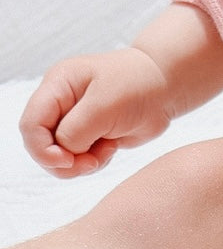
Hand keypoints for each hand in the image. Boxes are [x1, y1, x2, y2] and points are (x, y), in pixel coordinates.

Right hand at [19, 48, 173, 176]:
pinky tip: (111, 149)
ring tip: (106, 151)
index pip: (30, 124)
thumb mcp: (105, 106)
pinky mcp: (87, 135)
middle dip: (63, 161)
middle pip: (41, 145)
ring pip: (59, 157)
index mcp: (57, 86)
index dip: (42, 149)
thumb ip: (76, 131)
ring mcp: (72, 121)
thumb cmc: (138, 85)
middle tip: (91, 163)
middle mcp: (60, 104)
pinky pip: (78, 160)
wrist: (166, 87)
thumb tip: (64, 152)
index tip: (67, 161)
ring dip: (80, 163)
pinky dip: (93, 162)